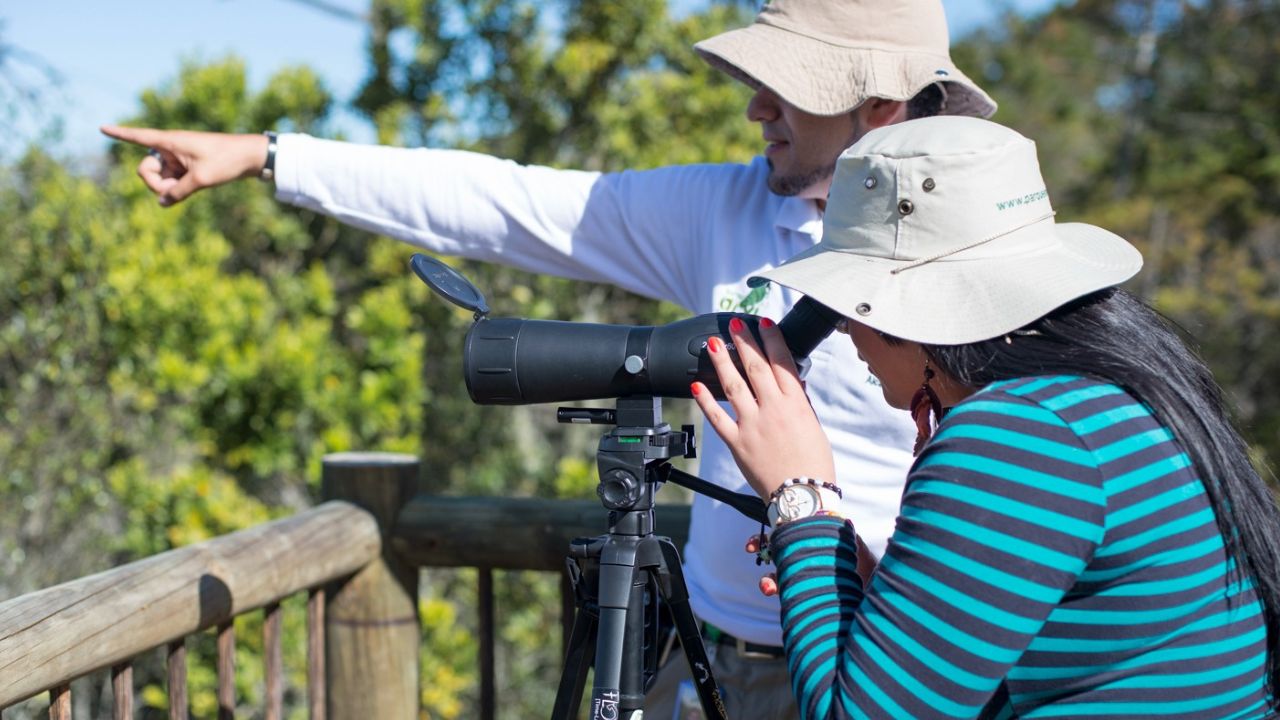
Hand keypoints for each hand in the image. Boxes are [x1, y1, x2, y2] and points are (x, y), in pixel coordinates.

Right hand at [99, 125, 269, 205]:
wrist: (250, 157)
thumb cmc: (226, 161)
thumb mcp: (201, 179)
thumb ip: (178, 192)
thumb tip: (161, 202)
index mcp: (170, 142)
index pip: (138, 136)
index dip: (119, 134)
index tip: (101, 128)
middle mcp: (170, 149)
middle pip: (146, 170)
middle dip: (155, 183)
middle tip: (176, 189)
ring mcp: (178, 160)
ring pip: (159, 179)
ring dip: (170, 188)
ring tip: (192, 186)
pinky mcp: (186, 168)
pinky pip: (172, 183)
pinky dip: (177, 189)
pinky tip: (189, 190)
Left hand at [691, 316, 835, 499]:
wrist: (802, 495)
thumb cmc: (813, 464)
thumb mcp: (814, 427)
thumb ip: (801, 404)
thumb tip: (795, 383)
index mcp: (795, 404)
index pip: (782, 362)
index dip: (772, 339)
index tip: (763, 323)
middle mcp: (773, 409)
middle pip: (755, 367)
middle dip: (744, 342)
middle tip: (734, 325)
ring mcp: (753, 424)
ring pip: (733, 386)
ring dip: (721, 362)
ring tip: (712, 344)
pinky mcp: (737, 442)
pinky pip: (717, 418)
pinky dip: (705, 401)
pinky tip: (695, 385)